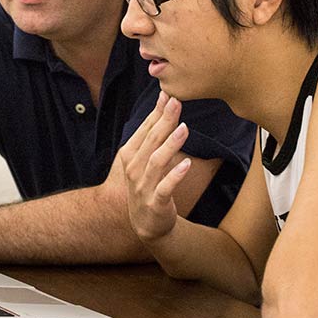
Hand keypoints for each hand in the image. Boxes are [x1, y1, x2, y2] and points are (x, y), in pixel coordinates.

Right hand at [120, 92, 191, 242]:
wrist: (146, 223)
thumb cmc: (148, 184)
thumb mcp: (145, 159)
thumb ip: (153, 134)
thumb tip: (165, 103)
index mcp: (130, 155)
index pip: (144, 129)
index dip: (156, 112)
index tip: (167, 94)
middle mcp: (134, 169)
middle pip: (150, 141)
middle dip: (164, 120)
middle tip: (176, 102)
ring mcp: (143, 186)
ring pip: (157, 162)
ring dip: (170, 144)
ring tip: (184, 128)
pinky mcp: (155, 203)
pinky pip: (165, 188)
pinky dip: (175, 175)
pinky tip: (187, 164)